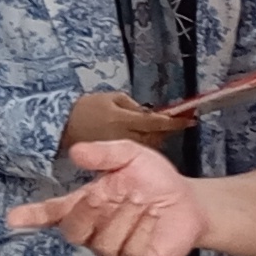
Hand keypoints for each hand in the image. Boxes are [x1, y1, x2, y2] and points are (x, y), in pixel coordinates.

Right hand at [5, 139, 206, 255]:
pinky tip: (152, 218)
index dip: (32, 216)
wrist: (189, 201)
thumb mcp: (130, 156)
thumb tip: (75, 152)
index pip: (52, 213)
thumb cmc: (153, 180)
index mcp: (85, 204)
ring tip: (144, 202)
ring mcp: (111, 250)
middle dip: (87, 212)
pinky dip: (142, 232)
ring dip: (125, 218)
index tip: (13, 217)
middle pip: (74, 231)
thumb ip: (103, 154)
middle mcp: (93, 230)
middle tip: (105, 194)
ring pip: (103, 242)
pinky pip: (129, 254)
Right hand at [61, 90, 189, 155]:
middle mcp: (125, 137)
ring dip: (158, 138)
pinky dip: (146, 144)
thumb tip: (150, 114)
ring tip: (159, 132)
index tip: (191, 120)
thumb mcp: (111, 98)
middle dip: (167, 129)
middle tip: (177, 121)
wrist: (64, 127)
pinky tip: (144, 141)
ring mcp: (121, 149)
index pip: (156, 122)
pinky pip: (138, 152)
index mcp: (124, 120)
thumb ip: (133, 105)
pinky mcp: (117, 157)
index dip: (175, 122)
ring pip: (149, 145)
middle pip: (156, 136)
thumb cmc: (87, 108)